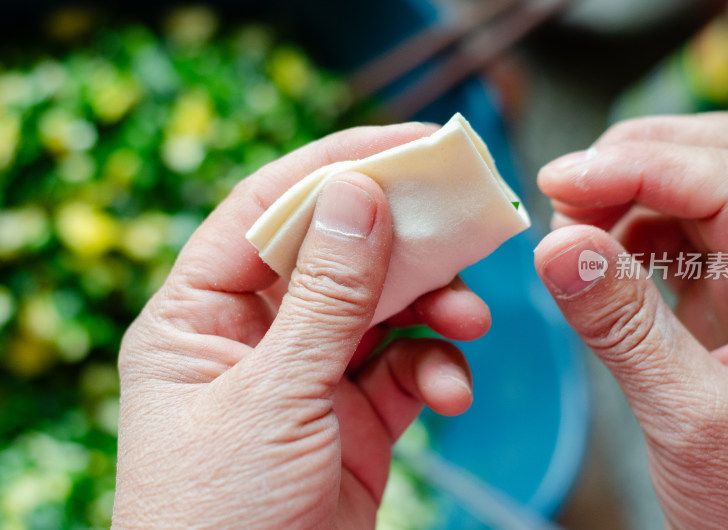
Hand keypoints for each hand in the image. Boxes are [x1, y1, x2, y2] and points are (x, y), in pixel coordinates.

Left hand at [112, 122, 489, 528]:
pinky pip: (404, 369)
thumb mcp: (274, 396)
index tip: (411, 143)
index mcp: (200, 314)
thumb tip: (359, 193)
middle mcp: (254, 334)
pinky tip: (452, 390)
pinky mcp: (353, 415)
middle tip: (465, 215)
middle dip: (403, 238)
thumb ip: (326, 297)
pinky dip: (436, 371)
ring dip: (433, 308)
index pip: (268, 209)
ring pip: (381, 310)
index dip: (337, 165)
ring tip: (472, 318)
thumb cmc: (220, 515)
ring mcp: (307, 374)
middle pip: (337, 253)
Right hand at [534, 113, 727, 527]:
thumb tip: (557, 247)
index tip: (558, 182)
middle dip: (633, 162)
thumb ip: (624, 328)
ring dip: (626, 194)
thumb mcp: (690, 420)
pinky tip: (599, 260)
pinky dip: (628, 232)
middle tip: (562, 197)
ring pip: (696, 191)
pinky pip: (679, 238)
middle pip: (719, 161)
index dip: (637, 168)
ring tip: (573, 234)